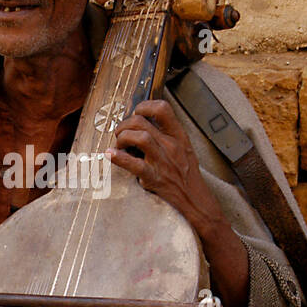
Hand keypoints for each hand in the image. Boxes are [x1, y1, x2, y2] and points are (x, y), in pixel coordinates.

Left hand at [107, 99, 221, 235]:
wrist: (195, 199)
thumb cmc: (187, 174)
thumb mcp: (183, 148)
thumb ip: (167, 135)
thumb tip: (143, 123)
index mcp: (178, 136)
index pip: (162, 108)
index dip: (144, 106)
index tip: (136, 112)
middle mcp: (171, 145)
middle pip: (141, 121)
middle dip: (124, 124)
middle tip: (120, 132)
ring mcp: (162, 161)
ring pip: (139, 137)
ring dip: (122, 137)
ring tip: (119, 144)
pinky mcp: (154, 177)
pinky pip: (134, 164)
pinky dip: (119, 158)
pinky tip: (110, 154)